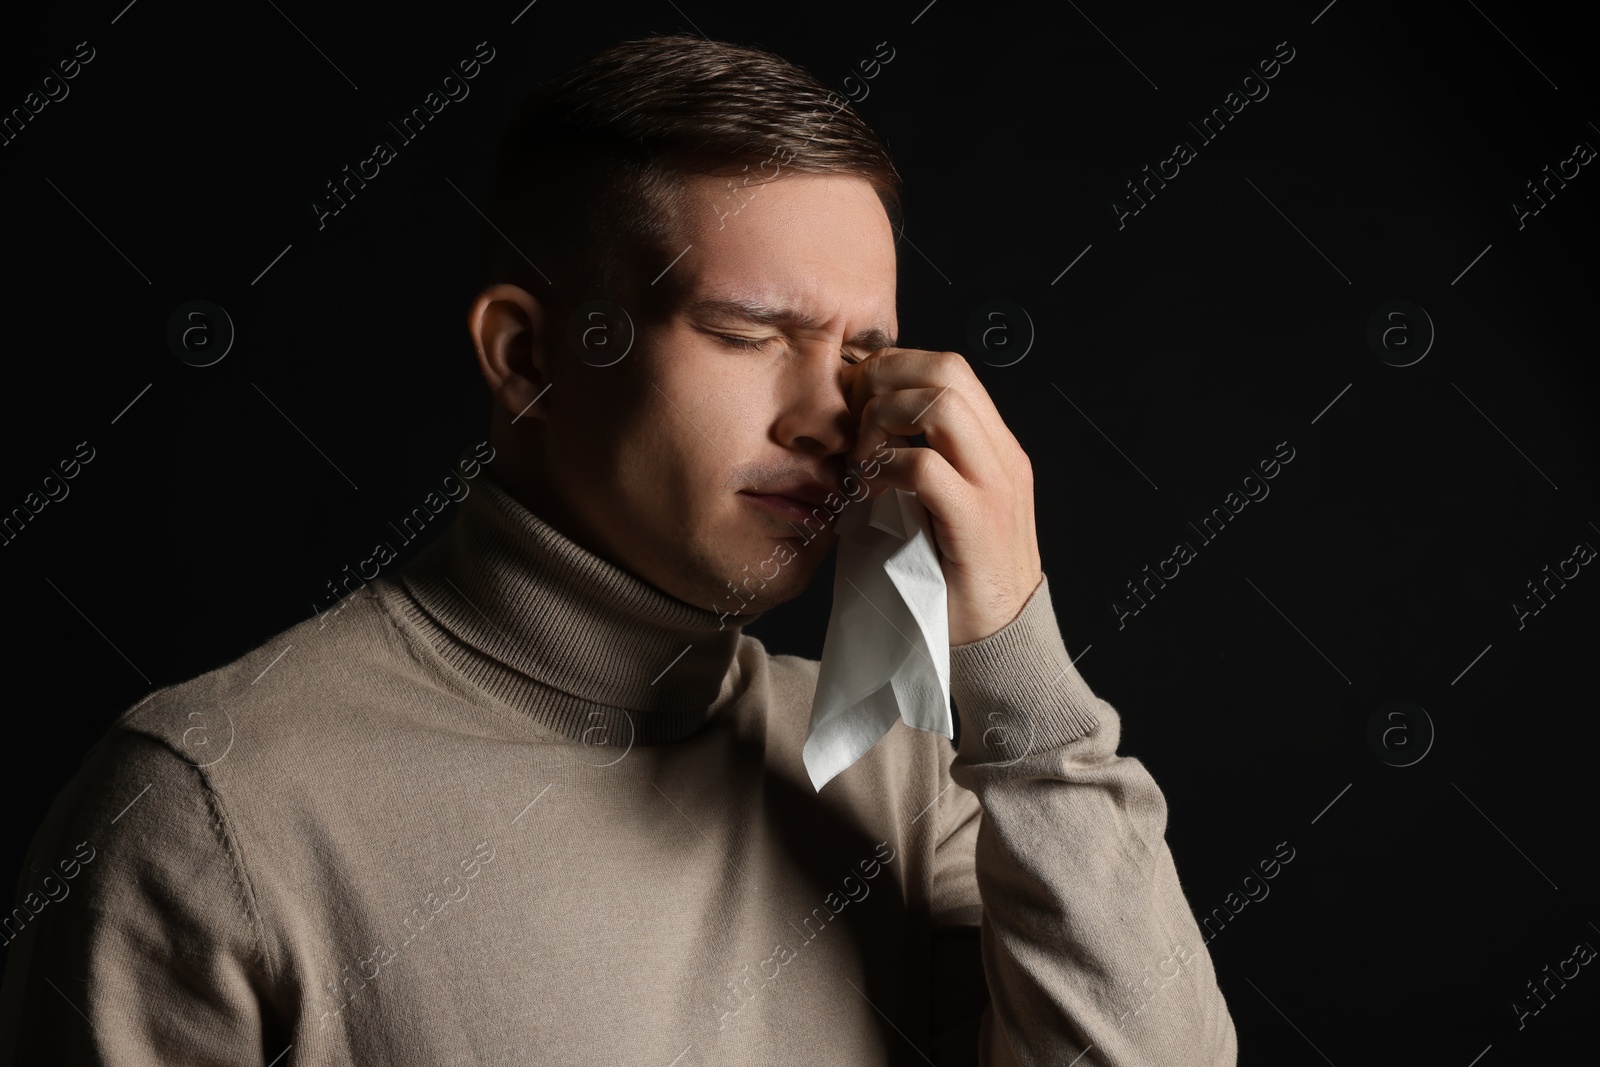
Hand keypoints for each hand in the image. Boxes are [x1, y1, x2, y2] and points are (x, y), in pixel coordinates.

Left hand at [840, 348, 1042, 645]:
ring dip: (886, 419)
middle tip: (853, 413)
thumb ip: (927, 459)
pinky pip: (925, 468)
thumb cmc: (960, 572)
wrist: (1002, 635)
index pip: (950, 368)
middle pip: (947, 371)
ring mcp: (994, 487)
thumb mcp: (948, 502)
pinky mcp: (976, 522)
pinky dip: (887, 469)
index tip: (859, 394)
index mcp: (995, 446)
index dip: (897, 366)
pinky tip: (870, 491)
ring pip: (940, 406)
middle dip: (887, 378)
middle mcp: (1002, 456)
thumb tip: (868, 424)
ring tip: (864, 455)